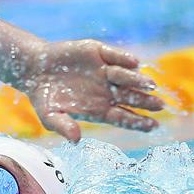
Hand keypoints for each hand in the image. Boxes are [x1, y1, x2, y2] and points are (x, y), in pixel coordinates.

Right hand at [18, 40, 162, 141]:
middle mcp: (107, 91)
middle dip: (145, 102)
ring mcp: (104, 71)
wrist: (34, 69)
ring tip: (150, 85)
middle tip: (159, 105)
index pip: (123, 117)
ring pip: (127, 77)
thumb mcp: (49, 116)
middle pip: (131, 98)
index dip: (138, 122)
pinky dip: (124, 59)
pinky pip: (116, 56)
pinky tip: (134, 64)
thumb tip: (75, 140)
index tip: (153, 126)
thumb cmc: (44, 97)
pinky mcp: (99, 53)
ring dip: (138, 81)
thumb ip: (63, 126)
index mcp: (99, 109)